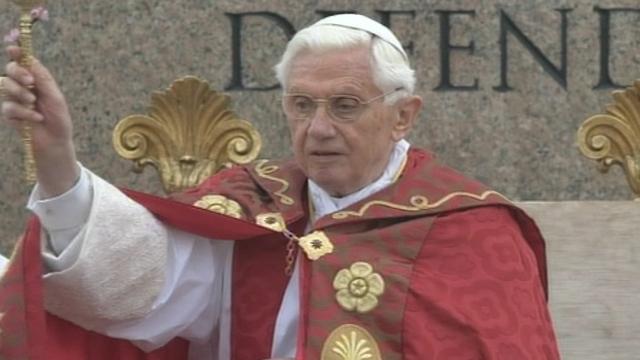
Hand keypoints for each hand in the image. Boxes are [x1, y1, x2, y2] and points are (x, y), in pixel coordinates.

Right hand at [2, 45, 78, 196]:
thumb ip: (42, 78)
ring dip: (20, 93)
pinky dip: (23, 112)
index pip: (23, 62)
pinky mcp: (9, 114)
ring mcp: (14, 99)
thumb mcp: (55, 97)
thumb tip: (29, 59)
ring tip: (34, 103)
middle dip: (17, 72)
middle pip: (9, 69)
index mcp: (36, 80)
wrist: (56, 141)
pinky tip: (36, 118)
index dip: (16, 53)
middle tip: (29, 80)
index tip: (13, 48)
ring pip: (4, 85)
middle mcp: (23, 86)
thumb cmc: (59, 119)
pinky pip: (8, 106)